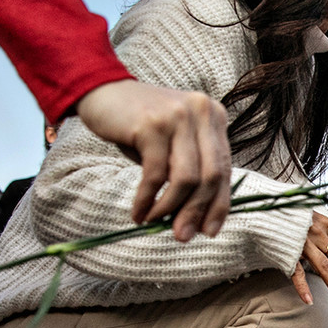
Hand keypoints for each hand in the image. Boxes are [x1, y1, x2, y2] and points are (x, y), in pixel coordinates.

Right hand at [75, 79, 230, 240]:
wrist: (102, 92)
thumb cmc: (140, 126)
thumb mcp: (175, 144)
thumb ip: (192, 170)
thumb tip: (199, 221)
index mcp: (215, 117)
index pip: (225, 168)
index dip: (219, 205)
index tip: (209, 231)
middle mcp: (202, 112)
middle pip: (211, 175)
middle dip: (197, 212)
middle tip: (182, 236)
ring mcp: (178, 116)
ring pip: (186, 178)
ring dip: (171, 208)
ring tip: (155, 223)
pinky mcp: (152, 125)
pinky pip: (156, 174)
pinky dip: (147, 199)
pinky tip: (139, 213)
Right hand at [290, 211, 327, 305]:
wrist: (264, 208)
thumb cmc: (288, 217)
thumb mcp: (311, 220)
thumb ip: (323, 234)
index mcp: (326, 225)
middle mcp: (318, 233)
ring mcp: (303, 242)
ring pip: (325, 268)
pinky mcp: (287, 250)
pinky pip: (297, 272)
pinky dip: (303, 287)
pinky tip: (309, 301)